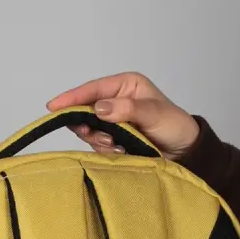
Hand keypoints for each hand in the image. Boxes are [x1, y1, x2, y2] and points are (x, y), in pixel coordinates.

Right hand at [46, 72, 199, 160]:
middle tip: (102, 137)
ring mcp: (113, 122)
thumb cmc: (175, 126)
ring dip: (99, 139)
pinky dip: (105, 150)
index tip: (53, 106)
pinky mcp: (114, 140)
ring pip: (89, 130)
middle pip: (85, 111)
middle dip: (88, 125)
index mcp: (125, 85)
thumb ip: (126, 109)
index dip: (72, 97)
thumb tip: (98, 108)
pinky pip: (98, 145)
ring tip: (117, 145)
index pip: (93, 89)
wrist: (186, 153)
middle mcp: (115, 101)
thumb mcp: (153, 113)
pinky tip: (121, 152)